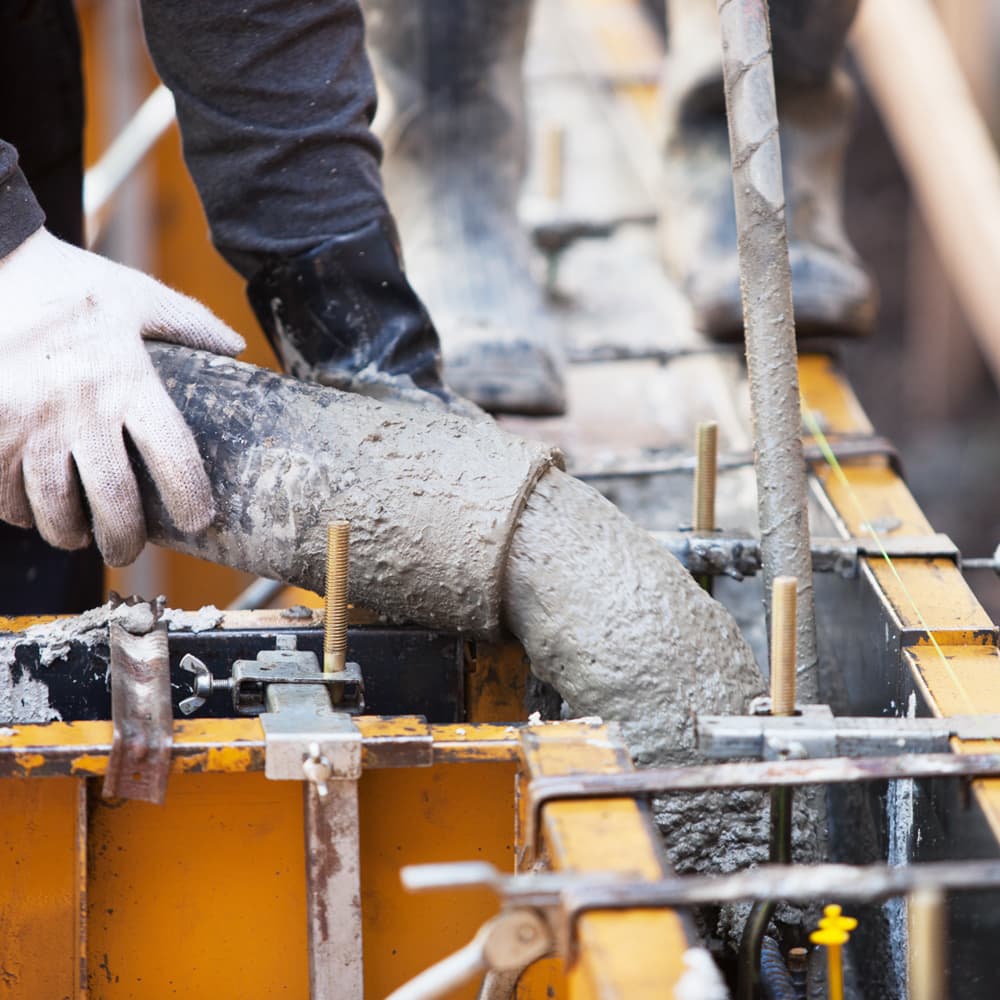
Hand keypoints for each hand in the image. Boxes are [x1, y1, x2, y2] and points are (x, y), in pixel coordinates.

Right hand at [0, 228, 244, 565]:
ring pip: (55, 506)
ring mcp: (31, 421)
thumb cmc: (67, 282)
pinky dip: (19, 511)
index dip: (190, 497)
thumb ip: (187, 323)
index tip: (197, 520)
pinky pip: (4, 492)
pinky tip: (31, 511)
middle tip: (126, 551)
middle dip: (124, 538)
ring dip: (69, 532)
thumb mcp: (135, 295)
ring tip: (80, 537)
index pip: (173, 454)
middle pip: (114, 498)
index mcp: (128, 379)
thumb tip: (235, 347)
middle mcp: (82, 407)